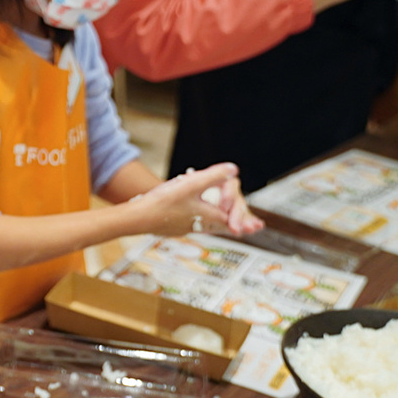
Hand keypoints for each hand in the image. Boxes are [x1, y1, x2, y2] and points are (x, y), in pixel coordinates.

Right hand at [134, 163, 257, 235]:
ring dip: (224, 225)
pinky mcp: (177, 225)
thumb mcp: (191, 185)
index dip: (246, 218)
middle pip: (226, 227)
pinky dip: (207, 222)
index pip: (234, 219)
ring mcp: (188, 227)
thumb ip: (214, 176)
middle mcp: (201, 226)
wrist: (138, 218)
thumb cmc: (163, 203)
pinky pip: (199, 225)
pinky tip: (200, 216)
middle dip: (238, 224)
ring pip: (212, 227)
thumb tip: (233, 170)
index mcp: (209, 217)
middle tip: (251, 227)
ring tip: (232, 226)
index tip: (258, 225)